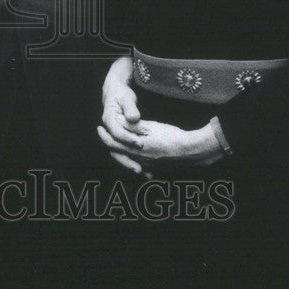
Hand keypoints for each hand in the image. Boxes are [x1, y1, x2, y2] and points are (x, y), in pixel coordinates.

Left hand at [98, 118, 224, 168]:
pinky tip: (135, 161)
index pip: (113, 143)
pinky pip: (140, 167)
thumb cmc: (170, 136)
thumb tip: (118, 120)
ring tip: (116, 144)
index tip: (99, 127)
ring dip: (119, 152)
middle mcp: (139, 159)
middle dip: (109, 143)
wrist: (189, 150)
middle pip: (117, 153)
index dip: (104, 135)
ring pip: (127, 160)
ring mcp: (147, 165)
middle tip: (103, 134)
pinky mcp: (155, 167)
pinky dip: (133, 163)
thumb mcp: (150, 127)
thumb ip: (133, 125)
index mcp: (136, 148)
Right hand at [100, 56, 146, 173]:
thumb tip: (134, 118)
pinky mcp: (120, 136)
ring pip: (119, 153)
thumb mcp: (126, 98)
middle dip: (127, 160)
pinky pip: (124, 150)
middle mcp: (110, 129)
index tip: (140, 143)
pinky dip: (132, 159)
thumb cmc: (120, 93)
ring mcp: (115, 134)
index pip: (117, 134)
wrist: (113, 91)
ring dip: (129, 163)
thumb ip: (130, 109)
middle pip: (116, 149)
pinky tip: (144, 168)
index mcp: (109, 119)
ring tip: (143, 172)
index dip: (128, 139)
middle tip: (139, 169)